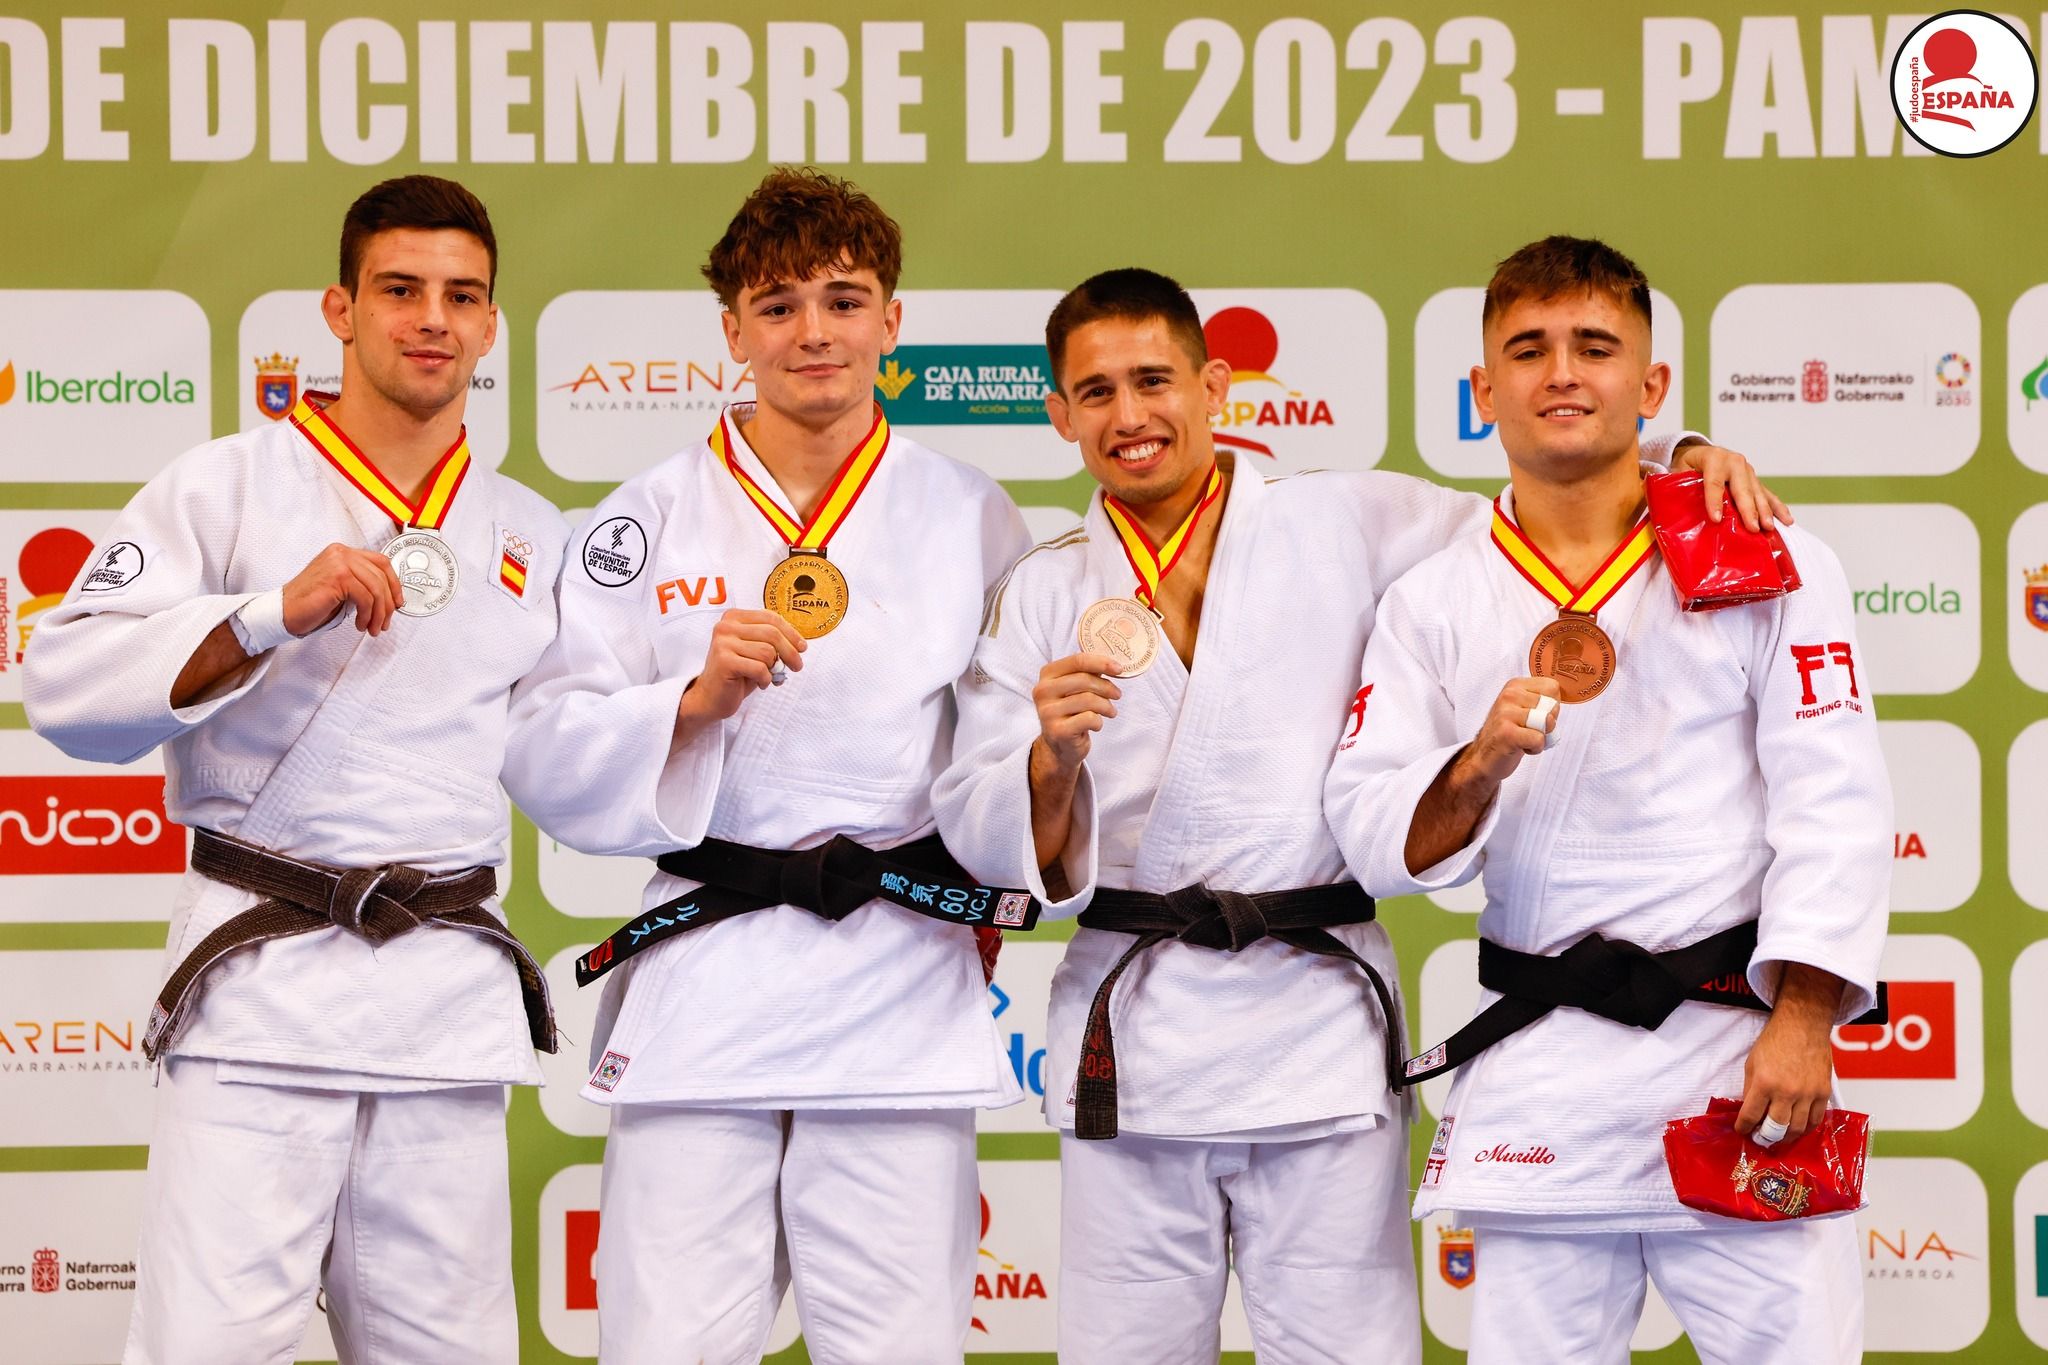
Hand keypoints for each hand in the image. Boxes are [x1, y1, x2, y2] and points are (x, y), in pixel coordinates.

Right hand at [281, 543, 404, 636]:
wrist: (284, 612)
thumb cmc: (310, 603)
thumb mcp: (342, 588)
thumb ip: (362, 584)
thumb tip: (390, 597)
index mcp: (343, 552)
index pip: (381, 562)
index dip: (394, 584)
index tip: (397, 603)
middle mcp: (341, 553)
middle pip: (381, 576)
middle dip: (387, 604)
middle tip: (384, 623)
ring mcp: (339, 563)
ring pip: (376, 588)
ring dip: (378, 613)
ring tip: (372, 628)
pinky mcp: (337, 577)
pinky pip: (365, 597)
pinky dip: (367, 615)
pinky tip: (359, 624)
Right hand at [676, 609, 804, 735]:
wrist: (711, 697)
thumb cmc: (737, 673)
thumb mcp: (755, 651)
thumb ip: (772, 641)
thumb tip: (800, 644)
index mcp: (734, 617)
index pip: (770, 618)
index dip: (791, 633)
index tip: (802, 647)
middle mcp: (726, 626)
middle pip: (772, 633)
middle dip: (790, 652)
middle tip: (796, 666)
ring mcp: (723, 643)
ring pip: (767, 652)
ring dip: (774, 668)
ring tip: (768, 677)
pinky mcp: (724, 661)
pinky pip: (759, 668)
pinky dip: (765, 679)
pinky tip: (760, 683)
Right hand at [1031, 651, 1122, 777]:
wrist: (1060, 745)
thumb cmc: (1071, 712)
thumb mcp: (1075, 688)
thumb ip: (1089, 673)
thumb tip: (1113, 664)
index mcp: (1047, 674)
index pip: (1077, 661)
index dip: (1101, 662)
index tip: (1119, 669)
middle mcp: (1043, 691)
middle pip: (1084, 680)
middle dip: (1106, 687)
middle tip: (1117, 694)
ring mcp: (1048, 712)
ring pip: (1089, 699)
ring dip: (1106, 706)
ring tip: (1110, 712)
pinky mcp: (1058, 730)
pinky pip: (1089, 718)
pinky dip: (1098, 721)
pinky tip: (1096, 724)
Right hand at [1450, 676, 1561, 793]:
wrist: (1483, 757)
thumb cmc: (1508, 733)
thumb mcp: (1523, 708)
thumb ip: (1542, 700)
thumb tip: (1563, 699)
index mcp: (1515, 685)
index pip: (1553, 687)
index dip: (1551, 706)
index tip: (1535, 716)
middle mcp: (1509, 695)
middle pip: (1552, 706)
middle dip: (1547, 723)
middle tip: (1528, 730)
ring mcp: (1506, 713)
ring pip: (1547, 722)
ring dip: (1541, 736)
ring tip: (1525, 738)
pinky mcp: (1507, 733)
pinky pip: (1539, 739)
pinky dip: (1535, 748)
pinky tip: (1521, 747)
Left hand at [1672, 440, 1792, 531]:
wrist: (1699, 451)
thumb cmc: (1687, 465)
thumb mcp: (1678, 471)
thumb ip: (1680, 487)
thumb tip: (1675, 512)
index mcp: (1713, 458)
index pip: (1713, 482)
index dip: (1714, 501)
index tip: (1715, 519)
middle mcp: (1733, 462)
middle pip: (1741, 489)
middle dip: (1747, 509)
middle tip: (1752, 528)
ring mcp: (1747, 470)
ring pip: (1757, 492)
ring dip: (1764, 511)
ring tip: (1768, 528)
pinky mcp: (1754, 479)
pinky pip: (1767, 494)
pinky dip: (1777, 507)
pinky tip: (1786, 520)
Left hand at [1737, 964, 1845, 1143]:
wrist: (1803, 1026)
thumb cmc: (1774, 1042)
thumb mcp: (1752, 1063)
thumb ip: (1751, 1089)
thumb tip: (1750, 1112)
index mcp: (1764, 1083)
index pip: (1751, 1116)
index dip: (1744, 1127)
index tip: (1742, 1131)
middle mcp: (1787, 1092)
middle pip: (1776, 1129)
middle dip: (1765, 1138)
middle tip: (1760, 1140)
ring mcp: (1808, 1094)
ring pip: (1798, 1129)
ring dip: (1786, 1138)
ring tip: (1778, 1139)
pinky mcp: (1824, 1093)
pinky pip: (1816, 1120)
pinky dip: (1806, 1129)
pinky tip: (1798, 1130)